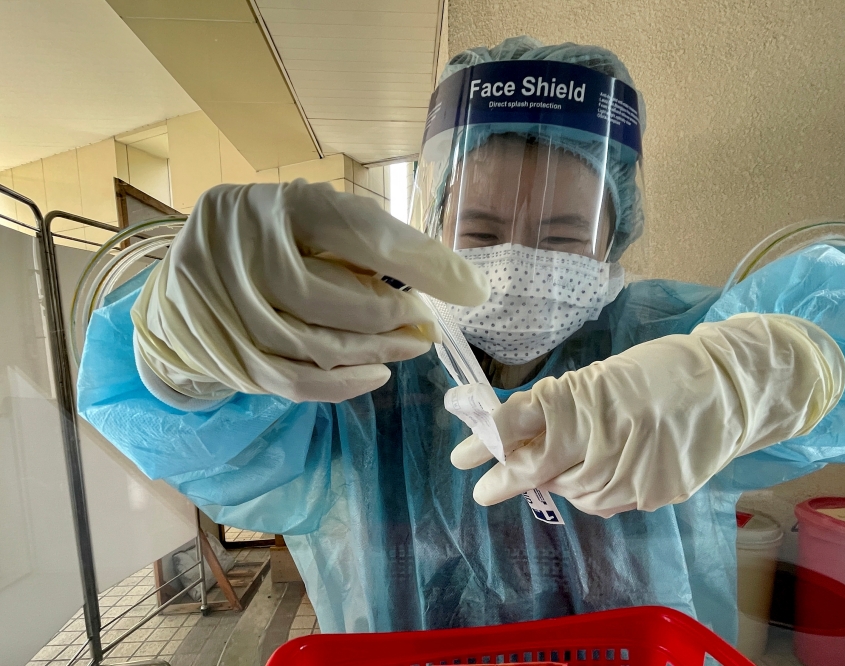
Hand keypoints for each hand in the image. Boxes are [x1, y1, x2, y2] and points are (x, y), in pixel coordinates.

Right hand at [133, 180, 488, 402]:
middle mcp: (238, 250)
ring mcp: (223, 307)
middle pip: (331, 296)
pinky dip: (342, 384)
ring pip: (314, 345)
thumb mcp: (303, 218)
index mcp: (269, 203)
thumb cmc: (262, 243)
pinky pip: (292, 381)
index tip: (468, 288)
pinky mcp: (224, 354)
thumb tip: (445, 278)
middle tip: (425, 323)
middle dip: (392, 316)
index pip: (355, 231)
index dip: (418, 262)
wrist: (175, 286)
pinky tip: (375, 375)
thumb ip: (358, 239)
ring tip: (410, 347)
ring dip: (375, 353)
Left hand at [451, 314, 844, 516]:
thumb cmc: (664, 370)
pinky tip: (596, 475)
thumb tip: (518, 432)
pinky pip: (607, 501)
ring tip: (552, 471)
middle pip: (539, 467)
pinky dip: (593, 490)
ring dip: (554, 482)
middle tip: (480, 492)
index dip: (488, 438)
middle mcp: (605, 440)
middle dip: (504, 479)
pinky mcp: (653, 494)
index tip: (461, 454)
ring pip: (572, 491)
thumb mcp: (606, 376)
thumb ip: (563, 406)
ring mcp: (631, 474)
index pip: (523, 421)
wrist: (731, 391)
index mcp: (589, 399)